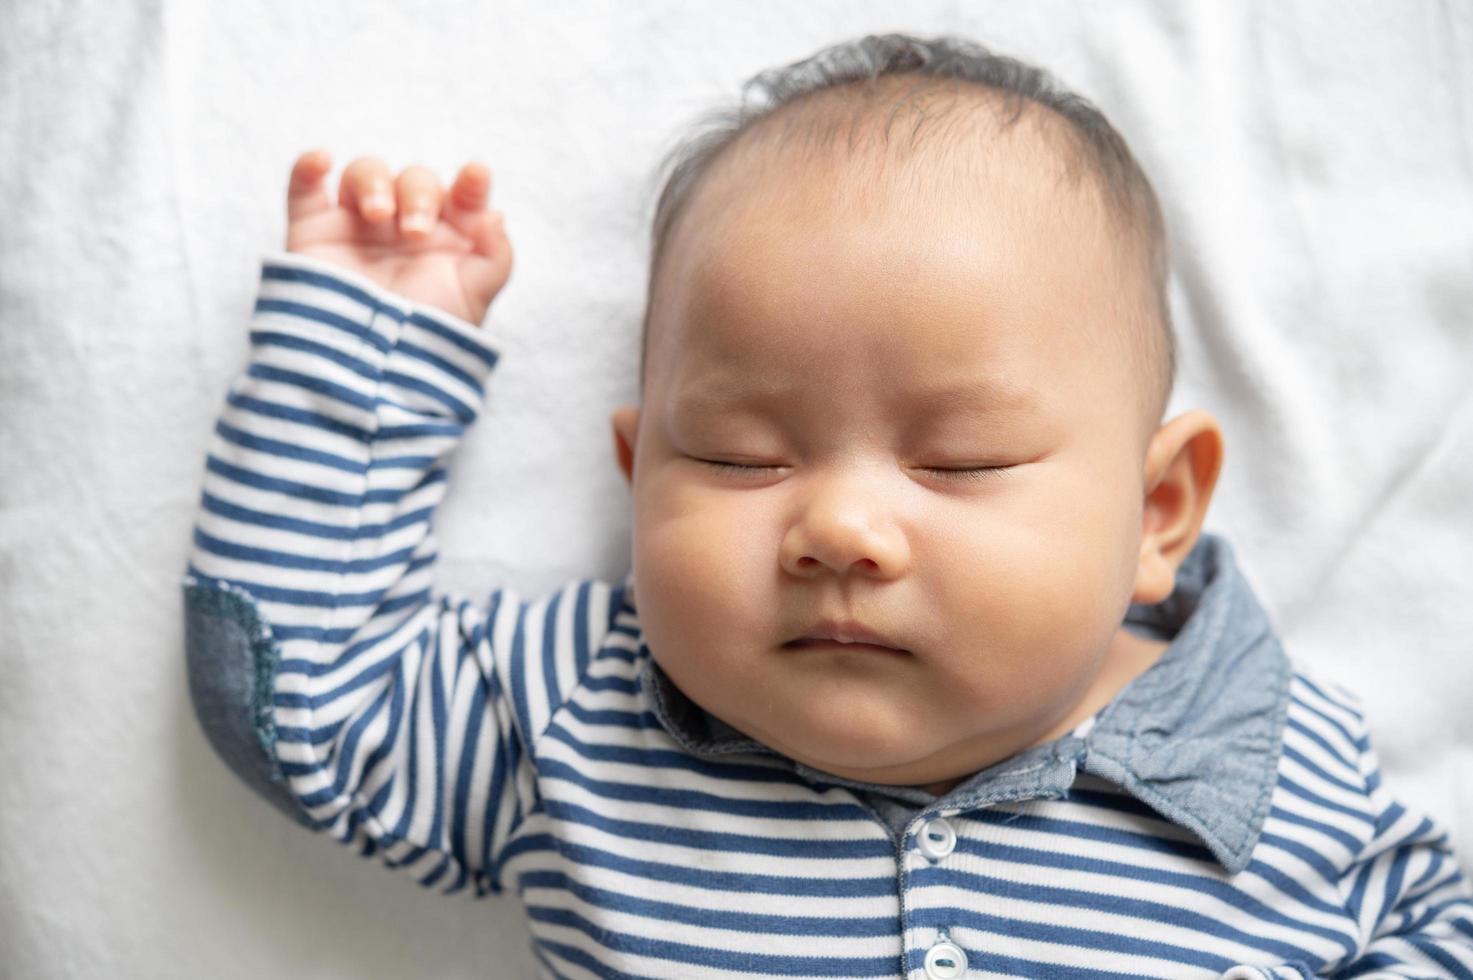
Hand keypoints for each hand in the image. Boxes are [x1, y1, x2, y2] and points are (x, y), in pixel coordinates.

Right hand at [284, 149, 512, 325]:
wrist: (371, 371)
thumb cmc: (426, 337)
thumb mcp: (474, 299)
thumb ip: (496, 257)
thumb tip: (496, 215)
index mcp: (448, 237)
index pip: (463, 195)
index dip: (471, 182)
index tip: (475, 178)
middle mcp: (404, 225)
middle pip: (415, 179)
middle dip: (419, 195)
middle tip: (415, 232)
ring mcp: (358, 226)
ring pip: (366, 173)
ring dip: (374, 181)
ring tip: (377, 214)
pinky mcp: (315, 231)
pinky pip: (305, 188)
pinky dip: (308, 166)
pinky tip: (322, 160)